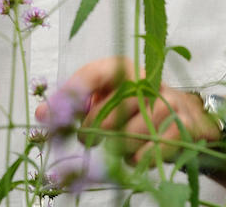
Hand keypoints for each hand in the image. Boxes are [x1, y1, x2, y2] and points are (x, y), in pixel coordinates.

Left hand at [36, 56, 219, 164]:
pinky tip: (133, 155)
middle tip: (86, 138)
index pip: (92, 75)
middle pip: (113, 107)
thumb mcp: (101, 97)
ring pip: (133, 131)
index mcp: (121, 67)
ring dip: (118, 146)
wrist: (183, 114)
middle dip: (95, 129)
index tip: (57, 115)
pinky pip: (152, 148)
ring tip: (113, 146)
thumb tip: (42, 114)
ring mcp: (168, 101)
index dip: (73, 95)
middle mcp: (146, 79)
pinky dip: (138, 157)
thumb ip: (73, 105)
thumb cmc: (132, 105)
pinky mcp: (184, 124)